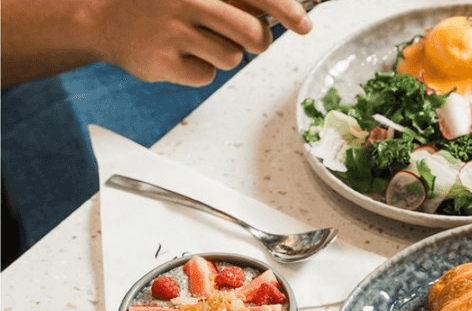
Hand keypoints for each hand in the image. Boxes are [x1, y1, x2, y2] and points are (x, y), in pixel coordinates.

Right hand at [1, 0, 313, 87]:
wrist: (98, 15)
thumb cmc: (160, 2)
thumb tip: (292, 11)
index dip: (287, 9)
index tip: (304, 23)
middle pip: (253, 33)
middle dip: (258, 40)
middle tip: (250, 38)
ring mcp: (171, 30)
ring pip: (232, 57)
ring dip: (224, 52)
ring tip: (197, 38)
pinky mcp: (161, 62)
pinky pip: (206, 75)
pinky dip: (198, 69)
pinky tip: (178, 53)